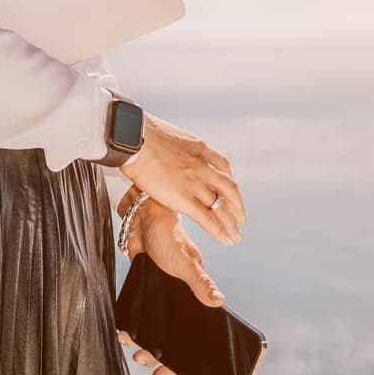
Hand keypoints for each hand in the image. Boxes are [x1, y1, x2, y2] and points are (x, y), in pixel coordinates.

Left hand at [115, 198, 225, 374]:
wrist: (142, 220)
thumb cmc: (169, 237)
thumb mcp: (185, 261)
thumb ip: (200, 282)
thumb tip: (218, 302)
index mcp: (197, 297)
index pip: (201, 335)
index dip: (196, 360)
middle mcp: (182, 301)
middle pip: (178, 340)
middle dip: (166, 359)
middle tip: (152, 369)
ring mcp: (163, 299)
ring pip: (158, 333)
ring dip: (148, 347)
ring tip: (137, 354)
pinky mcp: (145, 293)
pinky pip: (140, 320)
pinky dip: (132, 330)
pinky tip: (124, 334)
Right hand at [119, 113, 246, 244]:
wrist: (134, 139)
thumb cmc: (140, 135)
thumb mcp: (168, 136)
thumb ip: (174, 148)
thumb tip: (164, 149)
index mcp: (201, 149)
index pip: (223, 166)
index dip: (228, 180)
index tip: (229, 191)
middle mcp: (204, 167)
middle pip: (229, 189)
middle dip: (237, 205)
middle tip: (240, 218)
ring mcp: (196, 183)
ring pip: (222, 207)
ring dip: (231, 222)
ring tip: (235, 235)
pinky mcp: (185, 199)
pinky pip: (208, 219)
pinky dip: (220, 231)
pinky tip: (226, 239)